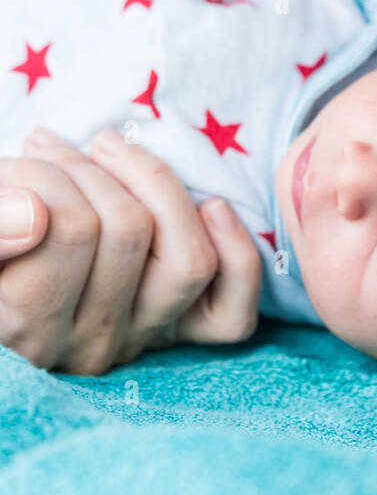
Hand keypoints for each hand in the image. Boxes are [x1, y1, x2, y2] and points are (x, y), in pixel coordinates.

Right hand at [0, 127, 260, 373]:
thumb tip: (35, 215)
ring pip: (189, 261)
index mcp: (26, 324)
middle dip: (95, 169)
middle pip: (130, 231)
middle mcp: (90, 345)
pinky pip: (234, 313)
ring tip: (112, 152)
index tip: (30, 157)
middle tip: (59, 149)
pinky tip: (212, 206)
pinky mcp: (183, 331)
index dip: (50, 175)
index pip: (68, 228)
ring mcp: (143, 338)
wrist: (7, 272)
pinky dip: (235, 254)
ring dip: (158, 186)